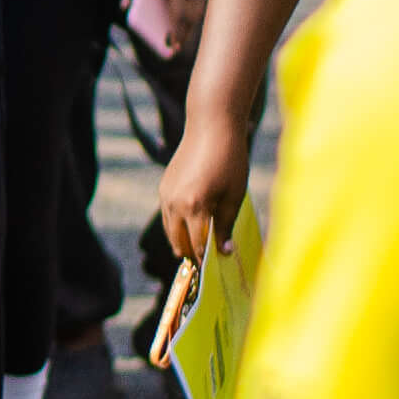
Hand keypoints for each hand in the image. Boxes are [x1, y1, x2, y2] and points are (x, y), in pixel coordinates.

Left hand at [130, 0, 211, 49]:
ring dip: (190, 27)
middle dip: (185, 35)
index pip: (178, 14)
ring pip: (198, 12)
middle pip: (192, 18)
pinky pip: (198, 3)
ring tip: (179, 42)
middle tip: (173, 51)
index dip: (177, 32)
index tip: (172, 47)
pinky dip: (193, 15)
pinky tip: (185, 24)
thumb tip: (123, 6)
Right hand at [158, 102, 255, 264]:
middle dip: (190, 254)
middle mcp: (174, 203)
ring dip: (180, 241)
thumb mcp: (234, 195)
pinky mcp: (164, 186)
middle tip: (204, 266)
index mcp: (194, 207)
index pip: (197, 244)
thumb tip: (223, 251)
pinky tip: (189, 227)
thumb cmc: (230, 161)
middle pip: (178, 241)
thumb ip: (226, 224)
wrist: (211, 128)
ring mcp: (166, 194)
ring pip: (169, 229)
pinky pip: (167, 214)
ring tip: (194, 251)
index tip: (216, 270)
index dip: (206, 259)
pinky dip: (176, 225)